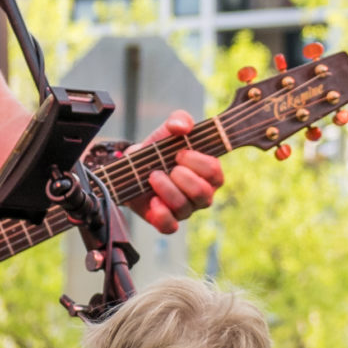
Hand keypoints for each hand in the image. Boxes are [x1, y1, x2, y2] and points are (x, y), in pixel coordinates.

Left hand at [141, 111, 223, 232]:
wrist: (133, 166)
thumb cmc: (159, 149)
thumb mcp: (168, 129)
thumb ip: (179, 120)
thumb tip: (183, 127)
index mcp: (208, 173)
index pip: (215, 172)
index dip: (197, 162)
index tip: (179, 152)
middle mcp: (201, 194)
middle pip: (203, 193)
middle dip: (182, 177)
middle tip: (168, 166)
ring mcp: (185, 210)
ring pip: (184, 208)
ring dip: (166, 189)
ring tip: (153, 176)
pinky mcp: (167, 222)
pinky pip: (170, 227)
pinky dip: (161, 214)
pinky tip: (152, 200)